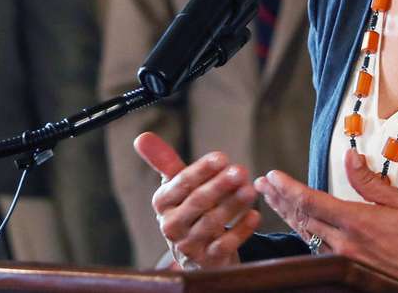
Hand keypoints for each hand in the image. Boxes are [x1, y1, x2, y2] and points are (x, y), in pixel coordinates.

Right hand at [133, 132, 260, 268]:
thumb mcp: (176, 186)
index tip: (222, 157)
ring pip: (212, 223)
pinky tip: (255, 215)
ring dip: (233, 205)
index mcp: (162, 202)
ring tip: (250, 190)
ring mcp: (188, 245)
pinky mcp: (207, 261)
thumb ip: (164, 161)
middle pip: (197, 202)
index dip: (202, 170)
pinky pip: (225, 245)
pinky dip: (241, 230)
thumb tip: (142, 137)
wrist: (195, 251)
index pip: (181, 183)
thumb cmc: (188, 208)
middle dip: (220, 186)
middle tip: (241, 170)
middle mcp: (171, 225)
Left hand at [254, 149, 397, 291]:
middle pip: (301, 217)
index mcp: (356, 221)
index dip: (287, 188)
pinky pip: (317, 247)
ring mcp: (343, 258)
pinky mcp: (346, 268)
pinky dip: (303, 231)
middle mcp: (343, 243)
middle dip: (279, 199)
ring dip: (287, 214)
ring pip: (305, 234)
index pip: (310, 201)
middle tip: (263, 184)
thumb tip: (349, 157)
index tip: (272, 176)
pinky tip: (297, 223)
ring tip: (272, 199)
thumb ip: (368, 181)